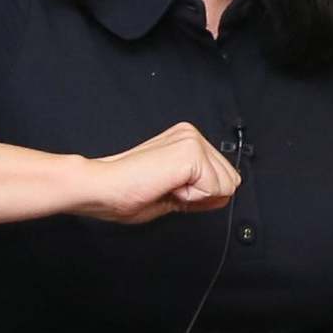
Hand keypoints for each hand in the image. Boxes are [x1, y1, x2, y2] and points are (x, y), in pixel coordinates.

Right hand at [71, 123, 240, 224]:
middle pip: (230, 180)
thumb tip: (224, 195)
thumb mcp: (171, 195)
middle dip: (202, 195)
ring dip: (196, 196)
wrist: (102, 187)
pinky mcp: (192, 152)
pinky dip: (192, 197)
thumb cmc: (123, 191)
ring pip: (226, 184)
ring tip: (165, 186)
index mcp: (184, 141)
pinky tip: (167, 186)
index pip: (223, 175)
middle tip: (166, 188)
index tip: (169, 189)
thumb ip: (200, 192)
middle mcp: (190, 135)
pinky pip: (214, 189)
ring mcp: (192, 140)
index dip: (201, 195)